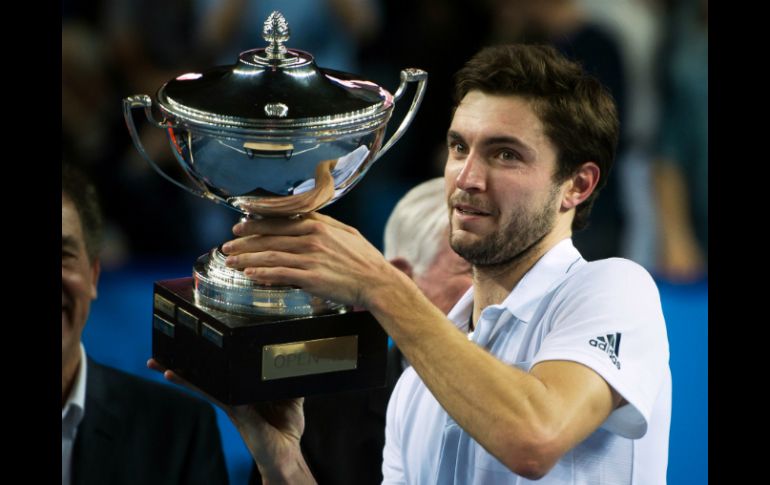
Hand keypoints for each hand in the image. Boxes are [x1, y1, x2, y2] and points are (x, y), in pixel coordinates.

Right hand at [147, 358, 315, 483]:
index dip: (206, 360)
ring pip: (203, 384)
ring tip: (160, 364)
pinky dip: (197, 386)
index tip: (192, 344)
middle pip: (204, 377)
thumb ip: (290, 377)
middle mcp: (232, 396)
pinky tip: (177, 377)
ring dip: (181, 375)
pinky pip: (216, 395)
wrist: (287, 454)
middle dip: (182, 367)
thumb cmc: (286, 428)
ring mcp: (231, 404)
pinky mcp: (236, 412)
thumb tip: (297, 357)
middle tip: (160, 355)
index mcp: (243, 390)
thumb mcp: (292, 396)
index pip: (222, 371)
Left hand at [221, 212, 398, 307]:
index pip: (279, 221)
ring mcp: (311, 258)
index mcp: (319, 226)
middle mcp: (312, 239)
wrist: (378, 282)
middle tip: (227, 246)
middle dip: (244, 242)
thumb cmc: (364, 260)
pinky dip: (263, 274)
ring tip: (232, 262)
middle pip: (270, 238)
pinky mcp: (312, 278)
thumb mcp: (346, 233)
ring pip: (271, 256)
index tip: (239, 226)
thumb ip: (322, 224)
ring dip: (247, 259)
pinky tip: (250, 275)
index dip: (255, 223)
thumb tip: (301, 221)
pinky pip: (281, 274)